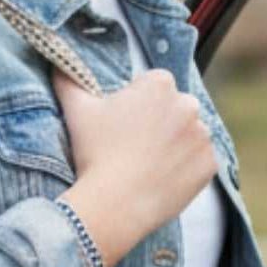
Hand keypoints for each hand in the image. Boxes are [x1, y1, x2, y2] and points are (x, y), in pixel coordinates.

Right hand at [52, 66, 218, 266]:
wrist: (115, 204)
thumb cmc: (95, 153)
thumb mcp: (75, 110)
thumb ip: (67, 78)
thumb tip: (56, 62)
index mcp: (160, 84)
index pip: (153, 85)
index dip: (137, 105)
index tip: (123, 125)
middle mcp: (188, 104)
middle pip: (174, 109)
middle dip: (160, 122)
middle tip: (134, 147)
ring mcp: (202, 136)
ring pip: (189, 135)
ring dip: (175, 145)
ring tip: (148, 165)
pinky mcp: (210, 164)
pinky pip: (200, 162)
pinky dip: (186, 169)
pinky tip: (162, 178)